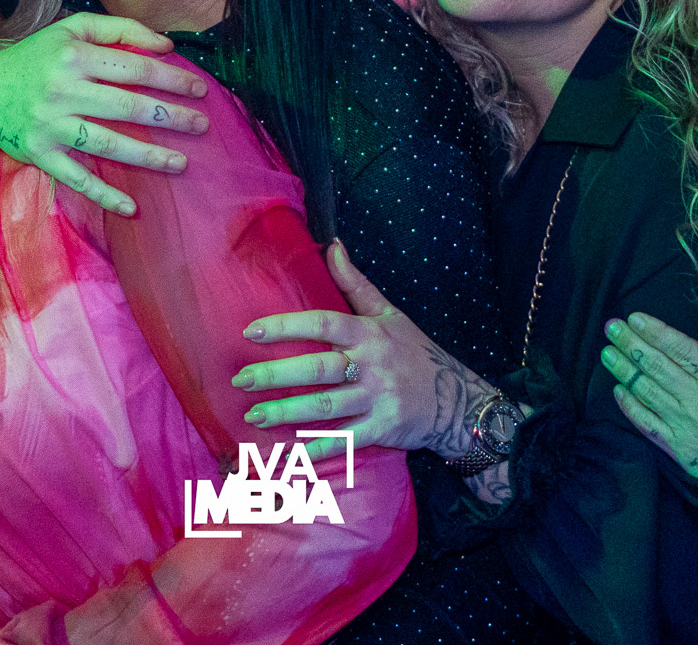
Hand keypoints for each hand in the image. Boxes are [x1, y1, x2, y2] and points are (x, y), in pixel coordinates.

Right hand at [0, 14, 210, 216]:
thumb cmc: (36, 58)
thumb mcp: (71, 29)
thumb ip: (119, 30)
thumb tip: (166, 45)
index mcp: (73, 54)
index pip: (133, 68)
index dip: (170, 79)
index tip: (199, 89)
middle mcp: (61, 89)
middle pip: (126, 106)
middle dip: (170, 117)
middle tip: (201, 125)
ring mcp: (50, 125)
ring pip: (107, 143)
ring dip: (148, 156)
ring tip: (180, 163)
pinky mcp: (39, 154)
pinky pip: (76, 178)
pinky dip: (103, 195)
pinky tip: (132, 207)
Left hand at [235, 241, 498, 460]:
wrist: (456, 399)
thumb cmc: (414, 353)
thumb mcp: (389, 313)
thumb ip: (355, 282)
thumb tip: (332, 245)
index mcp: (369, 333)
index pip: (322, 323)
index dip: (286, 326)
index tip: (250, 332)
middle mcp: (372, 364)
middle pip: (317, 369)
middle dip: (276, 375)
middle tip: (241, 380)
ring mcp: (377, 399)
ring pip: (324, 407)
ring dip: (286, 413)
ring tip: (253, 415)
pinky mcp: (382, 429)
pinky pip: (344, 440)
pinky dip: (316, 449)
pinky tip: (289, 453)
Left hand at [601, 314, 697, 497]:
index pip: (681, 347)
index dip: (654, 330)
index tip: (634, 318)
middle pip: (656, 365)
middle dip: (630, 343)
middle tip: (611, 327)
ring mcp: (685, 424)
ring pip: (647, 390)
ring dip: (624, 370)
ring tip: (607, 353)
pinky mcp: (679, 448)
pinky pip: (647, 424)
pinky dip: (631, 406)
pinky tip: (619, 392)